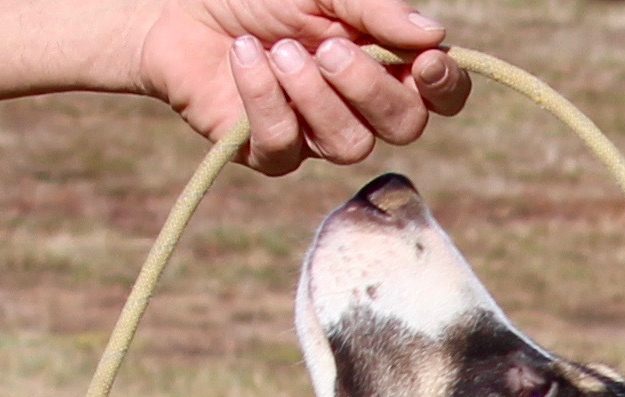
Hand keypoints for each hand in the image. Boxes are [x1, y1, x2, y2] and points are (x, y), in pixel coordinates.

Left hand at [133, 0, 469, 171]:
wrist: (180, 6)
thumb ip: (375, 10)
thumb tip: (433, 35)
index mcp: (384, 62)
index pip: (440, 94)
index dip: (444, 87)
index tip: (425, 62)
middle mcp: (359, 105)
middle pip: (403, 127)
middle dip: (369, 89)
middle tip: (326, 48)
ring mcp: (317, 135)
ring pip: (349, 146)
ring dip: (313, 94)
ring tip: (278, 50)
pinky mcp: (271, 153)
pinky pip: (286, 147)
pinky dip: (264, 97)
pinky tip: (245, 57)